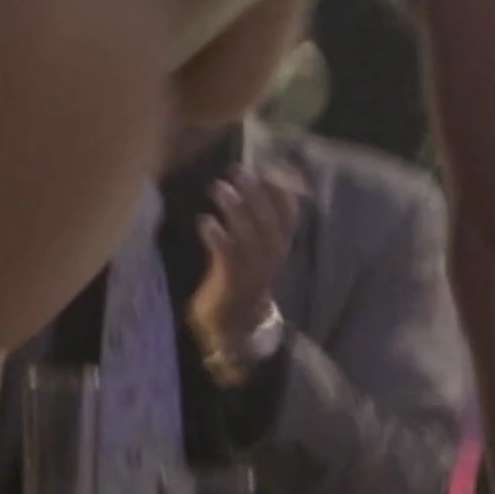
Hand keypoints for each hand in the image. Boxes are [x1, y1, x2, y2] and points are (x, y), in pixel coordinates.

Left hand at [187, 164, 301, 356]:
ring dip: (234, 208)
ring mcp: (253, 270)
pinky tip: (204, 221)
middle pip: (269, 219)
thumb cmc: (241, 280)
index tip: (265, 165)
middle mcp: (272, 256)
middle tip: (236, 170)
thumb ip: (255, 220)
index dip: (281, 188)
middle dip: (255, 191)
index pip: (290, 213)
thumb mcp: (254, 249)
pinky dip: (217, 236)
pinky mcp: (232, 282)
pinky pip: (227, 255)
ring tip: (217, 187)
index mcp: (280, 246)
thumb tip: (249, 183)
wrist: (235, 327)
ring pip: (249, 235)